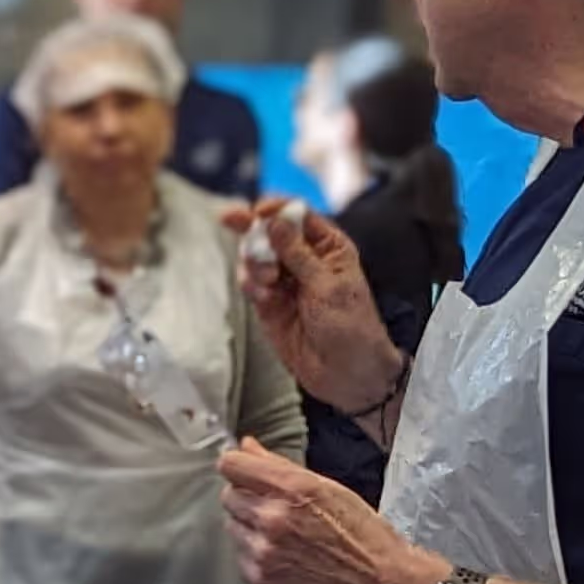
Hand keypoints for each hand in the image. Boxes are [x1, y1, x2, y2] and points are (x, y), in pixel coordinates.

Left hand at [220, 440, 449, 583]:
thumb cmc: (366, 537)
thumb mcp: (330, 490)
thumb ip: (280, 467)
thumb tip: (246, 446)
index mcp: (293, 490)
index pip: (231, 465)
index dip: (237, 465)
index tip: (246, 471)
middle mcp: (272, 519)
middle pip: (228, 496)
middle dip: (247, 498)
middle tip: (277, 508)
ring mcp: (264, 553)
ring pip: (233, 527)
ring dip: (251, 527)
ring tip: (287, 537)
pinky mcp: (261, 581)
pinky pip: (242, 557)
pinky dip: (256, 555)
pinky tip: (287, 558)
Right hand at [221, 198, 404, 419]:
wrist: (346, 373)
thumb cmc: (351, 328)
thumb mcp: (327, 286)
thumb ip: (297, 254)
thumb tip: (276, 222)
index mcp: (328, 248)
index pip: (298, 216)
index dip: (277, 210)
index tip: (258, 212)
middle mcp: (304, 260)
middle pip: (269, 232)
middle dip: (252, 229)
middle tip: (231, 220)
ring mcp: (285, 282)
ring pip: (255, 256)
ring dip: (253, 261)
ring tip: (266, 280)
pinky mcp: (269, 304)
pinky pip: (251, 283)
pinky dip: (251, 284)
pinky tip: (261, 294)